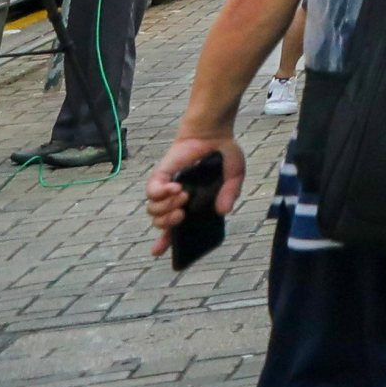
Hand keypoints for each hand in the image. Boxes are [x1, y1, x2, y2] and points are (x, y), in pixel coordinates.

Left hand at [143, 134, 240, 252]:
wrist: (214, 133)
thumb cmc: (224, 154)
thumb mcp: (234, 176)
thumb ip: (230, 194)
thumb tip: (223, 212)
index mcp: (192, 203)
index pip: (174, 227)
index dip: (165, 242)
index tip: (158, 253)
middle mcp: (175, 199)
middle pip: (160, 222)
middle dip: (168, 224)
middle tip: (182, 213)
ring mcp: (166, 187)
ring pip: (153, 210)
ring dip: (166, 208)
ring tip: (183, 195)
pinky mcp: (161, 175)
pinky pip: (151, 192)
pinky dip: (161, 193)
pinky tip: (176, 187)